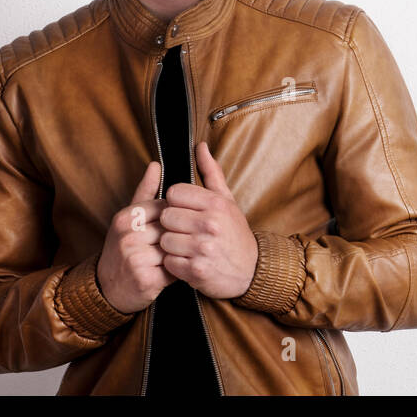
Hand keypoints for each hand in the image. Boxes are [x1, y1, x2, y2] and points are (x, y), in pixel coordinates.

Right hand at [96, 160, 174, 313]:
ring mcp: (135, 258)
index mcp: (126, 217)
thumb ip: (145, 191)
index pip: (166, 208)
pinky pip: (174, 269)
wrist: (107, 288)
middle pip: (171, 229)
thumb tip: (156, 164)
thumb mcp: (129, 218)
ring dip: (178, 254)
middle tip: (174, 245)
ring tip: (170, 258)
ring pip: (174, 248)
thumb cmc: (123, 249)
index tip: (170, 228)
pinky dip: (177, 271)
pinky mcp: (145, 280)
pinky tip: (169, 272)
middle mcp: (128, 236)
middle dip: (177, 237)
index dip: (173, 220)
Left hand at [159, 141, 258, 299]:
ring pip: (164, 240)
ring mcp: (203, 248)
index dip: (176, 202)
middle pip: (166, 216)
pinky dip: (175, 263)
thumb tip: (200, 146)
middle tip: (185, 230)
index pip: (174, 193)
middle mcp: (210, 224)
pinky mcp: (196, 270)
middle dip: (172, 224)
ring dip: (172, 245)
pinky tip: (188, 260)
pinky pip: (169, 262)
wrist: (251, 270)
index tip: (186, 211)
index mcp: (216, 204)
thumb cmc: (235, 233)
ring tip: (186, 246)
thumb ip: (211, 173)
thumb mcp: (227, 201)